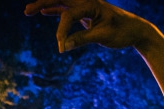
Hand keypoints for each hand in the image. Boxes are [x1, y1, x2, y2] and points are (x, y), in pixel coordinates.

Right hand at [25, 0, 146, 52]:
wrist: (136, 30)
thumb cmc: (122, 33)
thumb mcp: (102, 37)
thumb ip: (82, 40)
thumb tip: (62, 47)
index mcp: (91, 4)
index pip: (69, 15)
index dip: (62, 32)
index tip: (61, 49)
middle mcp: (87, 1)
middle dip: (42, 2)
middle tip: (27, 11)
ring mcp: (86, 6)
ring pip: (62, 2)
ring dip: (45, 5)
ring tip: (28, 11)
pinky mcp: (86, 12)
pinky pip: (67, 9)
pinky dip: (55, 10)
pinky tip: (44, 12)